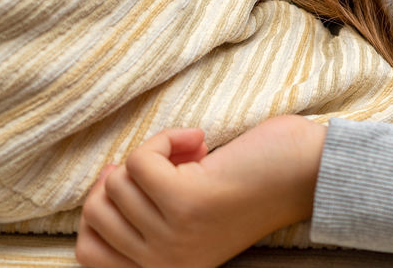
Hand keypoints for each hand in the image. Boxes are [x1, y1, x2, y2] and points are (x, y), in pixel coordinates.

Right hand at [75, 115, 327, 267]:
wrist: (305, 172)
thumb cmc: (249, 183)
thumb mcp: (186, 214)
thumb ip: (144, 213)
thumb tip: (104, 180)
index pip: (87, 250)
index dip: (100, 204)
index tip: (135, 180)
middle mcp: (163, 265)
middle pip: (96, 208)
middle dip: (128, 171)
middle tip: (174, 164)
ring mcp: (172, 238)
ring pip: (117, 180)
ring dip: (153, 153)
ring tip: (193, 155)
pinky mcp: (184, 203)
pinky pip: (139, 159)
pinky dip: (165, 138)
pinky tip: (198, 140)